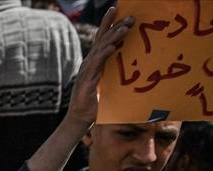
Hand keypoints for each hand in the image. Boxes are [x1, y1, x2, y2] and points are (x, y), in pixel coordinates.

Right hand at [66, 6, 134, 131]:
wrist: (80, 118)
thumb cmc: (96, 103)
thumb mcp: (108, 84)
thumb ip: (115, 74)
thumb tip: (132, 67)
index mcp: (95, 62)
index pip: (101, 38)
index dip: (109, 23)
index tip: (118, 9)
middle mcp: (90, 62)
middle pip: (102, 39)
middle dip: (116, 26)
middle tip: (131, 17)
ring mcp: (87, 70)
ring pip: (101, 48)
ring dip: (113, 37)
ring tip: (125, 28)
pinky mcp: (86, 79)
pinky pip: (96, 64)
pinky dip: (104, 54)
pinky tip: (113, 47)